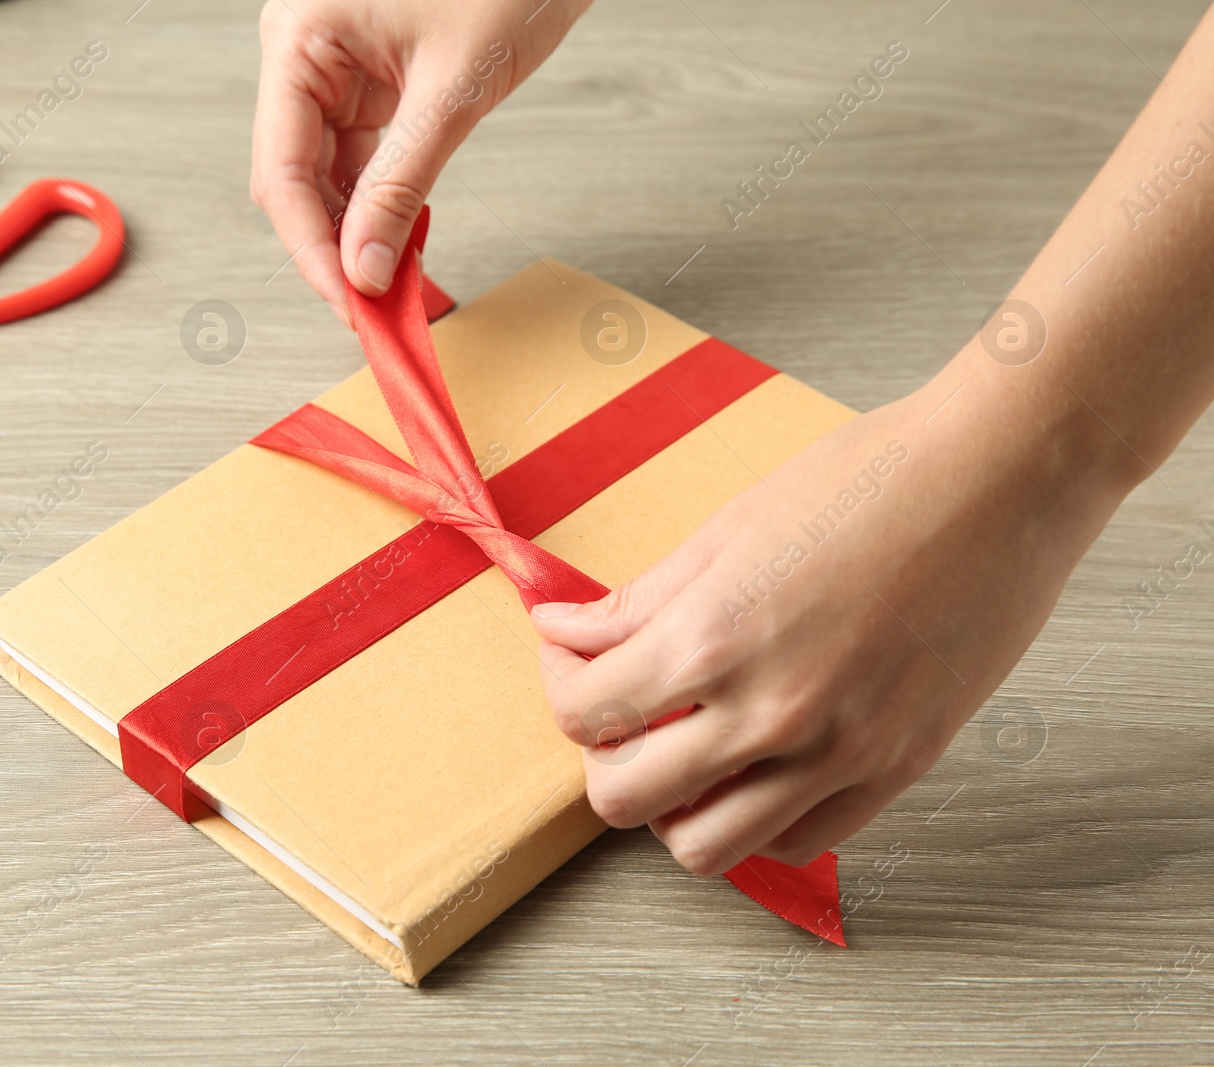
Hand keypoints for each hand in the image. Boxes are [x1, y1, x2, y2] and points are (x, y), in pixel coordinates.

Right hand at [251, 0, 589, 324]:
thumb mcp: (453, 89)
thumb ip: (403, 184)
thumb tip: (368, 267)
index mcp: (300, 38)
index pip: (281, 170)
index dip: (312, 249)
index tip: (350, 305)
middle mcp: (304, 52)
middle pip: (294, 179)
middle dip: (334, 248)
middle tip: (373, 311)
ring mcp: (335, 67)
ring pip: (325, 176)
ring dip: (358, 232)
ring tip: (394, 286)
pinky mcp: (371, 80)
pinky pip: (360, 158)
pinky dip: (382, 203)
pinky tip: (404, 242)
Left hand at [529, 362, 1128, 875]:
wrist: (999, 481)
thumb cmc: (870, 482)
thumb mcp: (729, 528)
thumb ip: (640, 599)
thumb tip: (565, 630)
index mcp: (714, 638)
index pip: (586, 713)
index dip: (561, 685)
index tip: (573, 659)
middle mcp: (768, 712)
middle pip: (622, 799)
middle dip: (602, 755)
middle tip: (620, 711)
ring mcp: (837, 753)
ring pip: (706, 847)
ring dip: (674, 807)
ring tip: (686, 749)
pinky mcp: (895, 769)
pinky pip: (800, 842)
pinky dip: (758, 819)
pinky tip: (758, 765)